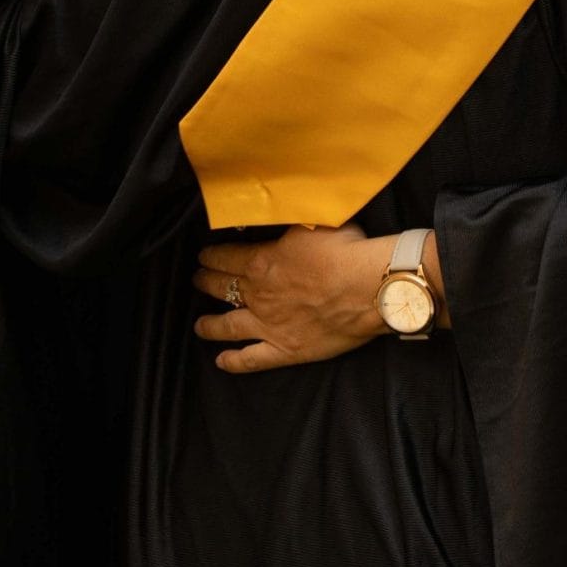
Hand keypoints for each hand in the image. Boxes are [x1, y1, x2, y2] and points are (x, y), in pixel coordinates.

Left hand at [190, 225, 391, 373]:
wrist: (368, 288)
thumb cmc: (345, 251)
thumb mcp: (312, 219)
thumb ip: (289, 217)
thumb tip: (278, 204)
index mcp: (261, 261)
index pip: (226, 257)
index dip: (211, 256)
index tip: (203, 255)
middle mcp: (257, 294)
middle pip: (221, 288)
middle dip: (206, 283)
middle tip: (198, 280)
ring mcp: (268, 325)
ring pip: (228, 326)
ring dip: (210, 325)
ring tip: (199, 325)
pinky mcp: (285, 349)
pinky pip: (252, 359)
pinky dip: (234, 362)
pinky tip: (221, 362)